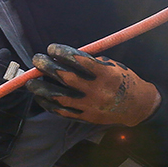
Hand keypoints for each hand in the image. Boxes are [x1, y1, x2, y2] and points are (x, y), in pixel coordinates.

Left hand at [28, 45, 159, 125]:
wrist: (136, 106)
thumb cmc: (123, 80)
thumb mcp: (112, 66)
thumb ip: (90, 62)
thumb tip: (64, 57)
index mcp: (106, 74)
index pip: (79, 61)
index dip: (62, 53)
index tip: (51, 48)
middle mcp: (97, 91)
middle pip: (66, 78)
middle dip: (48, 67)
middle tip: (37, 60)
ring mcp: (90, 106)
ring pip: (60, 97)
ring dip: (42, 88)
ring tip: (31, 81)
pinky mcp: (86, 118)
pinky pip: (63, 112)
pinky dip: (49, 104)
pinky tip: (40, 97)